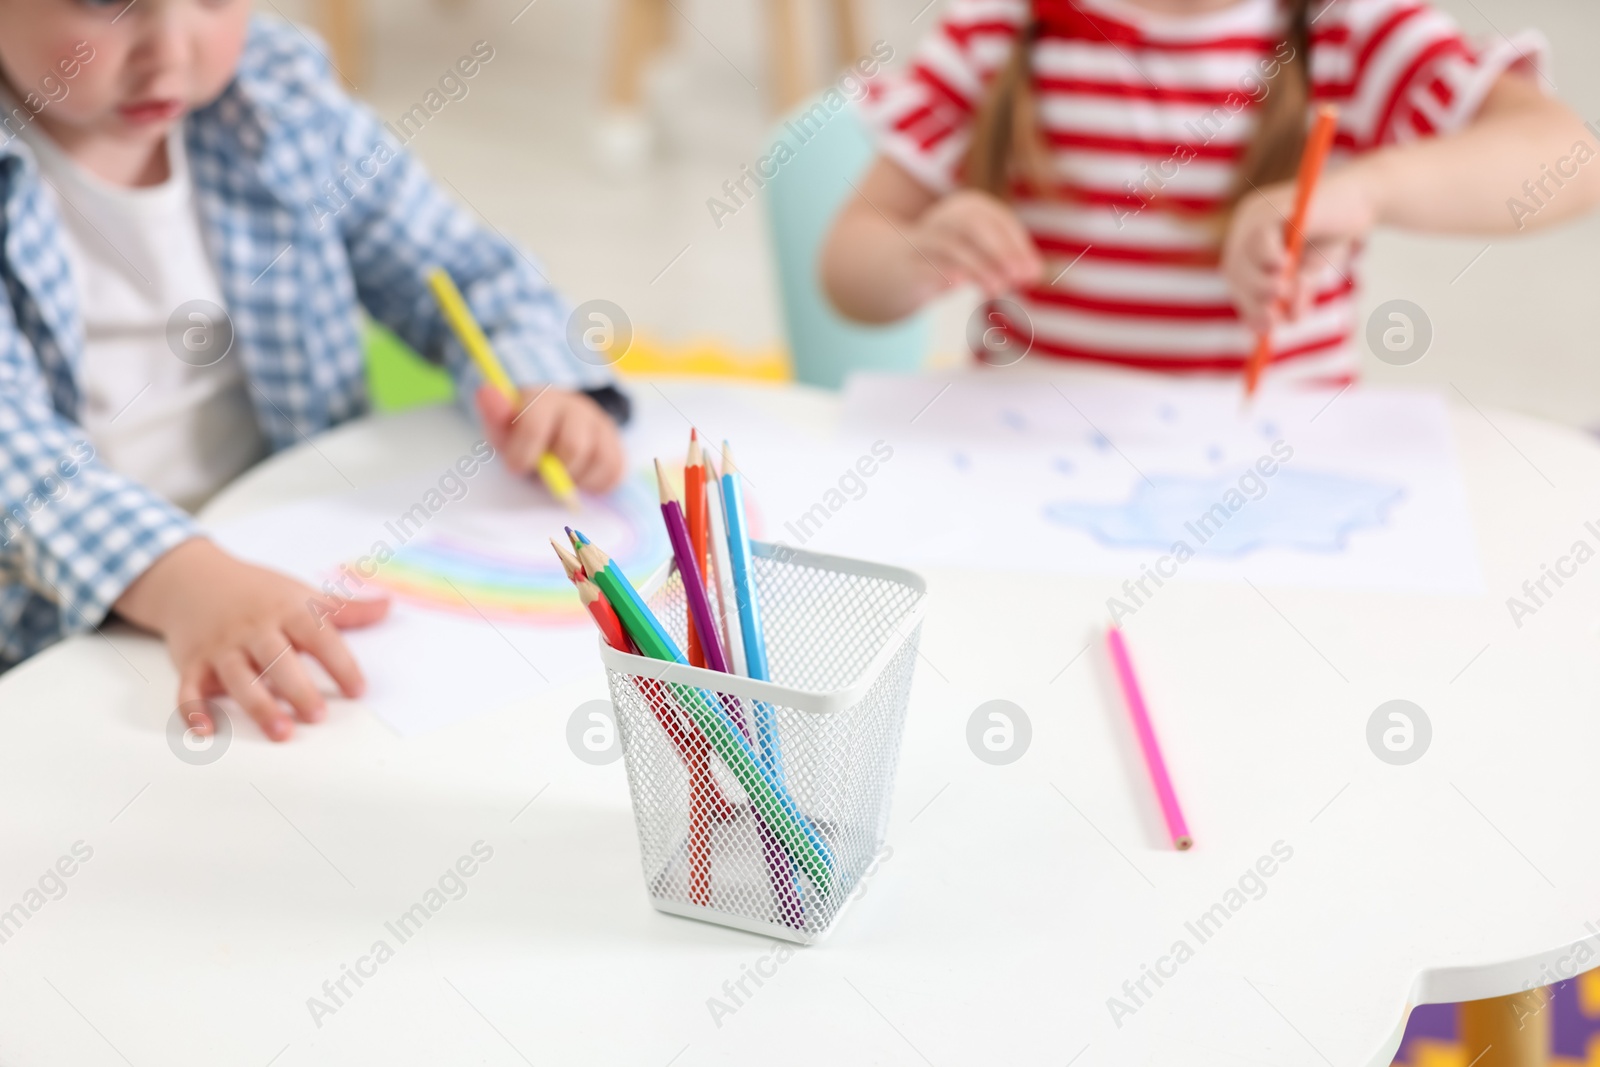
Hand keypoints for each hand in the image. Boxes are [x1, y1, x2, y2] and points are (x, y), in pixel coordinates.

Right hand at [113, 539, 389, 740]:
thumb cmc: (258, 592)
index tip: (359, 690)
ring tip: (282, 732)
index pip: (318, 635)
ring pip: (238, 677)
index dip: (340, 663)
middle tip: (319, 717)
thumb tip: (388, 607)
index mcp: (286, 610)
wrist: (195, 579)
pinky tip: (208, 730)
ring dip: (259, 705)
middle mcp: (254, 628)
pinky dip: (195, 710)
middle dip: (298, 689)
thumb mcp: (302, 593)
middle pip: (278, 659)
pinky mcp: (192, 662)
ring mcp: (221, 646)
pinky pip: (189, 688)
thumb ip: (345, 609)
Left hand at [476, 385, 624, 494]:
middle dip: (554, 471)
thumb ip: (495, 416)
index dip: (524, 454)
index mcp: (544, 399)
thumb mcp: (504, 426)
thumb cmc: (524, 432)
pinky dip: (596, 485)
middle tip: (542, 474)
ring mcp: (601, 426)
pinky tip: (580, 479)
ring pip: (599, 461)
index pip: (536, 426)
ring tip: (562, 476)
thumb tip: (486, 392)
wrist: (556, 425)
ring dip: (577, 480)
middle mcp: (578, 408)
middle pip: (572, 447)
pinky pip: (615, 472)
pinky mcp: (617, 446)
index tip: (517, 467)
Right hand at [905, 190, 1044, 299]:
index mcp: (968, 208)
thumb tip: (1034, 273)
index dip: (1019, 246)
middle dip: (1001, 251)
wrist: (887, 267)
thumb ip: (1004, 261)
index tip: (1034, 274)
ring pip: (952, 244)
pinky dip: (943, 271)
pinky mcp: (907, 260)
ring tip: (997, 290)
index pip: (999, 221)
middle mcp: (946, 216)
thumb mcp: (978, 256)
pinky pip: (926, 261)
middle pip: (975, 226)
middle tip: (1021, 279)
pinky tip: (958, 284)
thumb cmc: (945, 261)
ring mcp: (924, 236)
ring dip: (978, 267)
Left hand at [1221, 167, 1379, 332]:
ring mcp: (1258, 212)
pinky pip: (1260, 237)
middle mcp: (1246, 223)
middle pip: (1235, 269)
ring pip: (1243, 257)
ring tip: (1283, 294)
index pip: (1236, 277)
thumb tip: (1288, 321)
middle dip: (1252, 299)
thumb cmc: (1333, 234)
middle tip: (1273, 321)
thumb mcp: (1309, 271)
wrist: (1364, 200)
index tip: (1264, 329)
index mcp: (1247, 239)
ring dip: (1261, 284)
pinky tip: (1285, 266)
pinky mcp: (1276, 204)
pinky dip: (1269, 258)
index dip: (1247, 304)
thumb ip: (1296, 293)